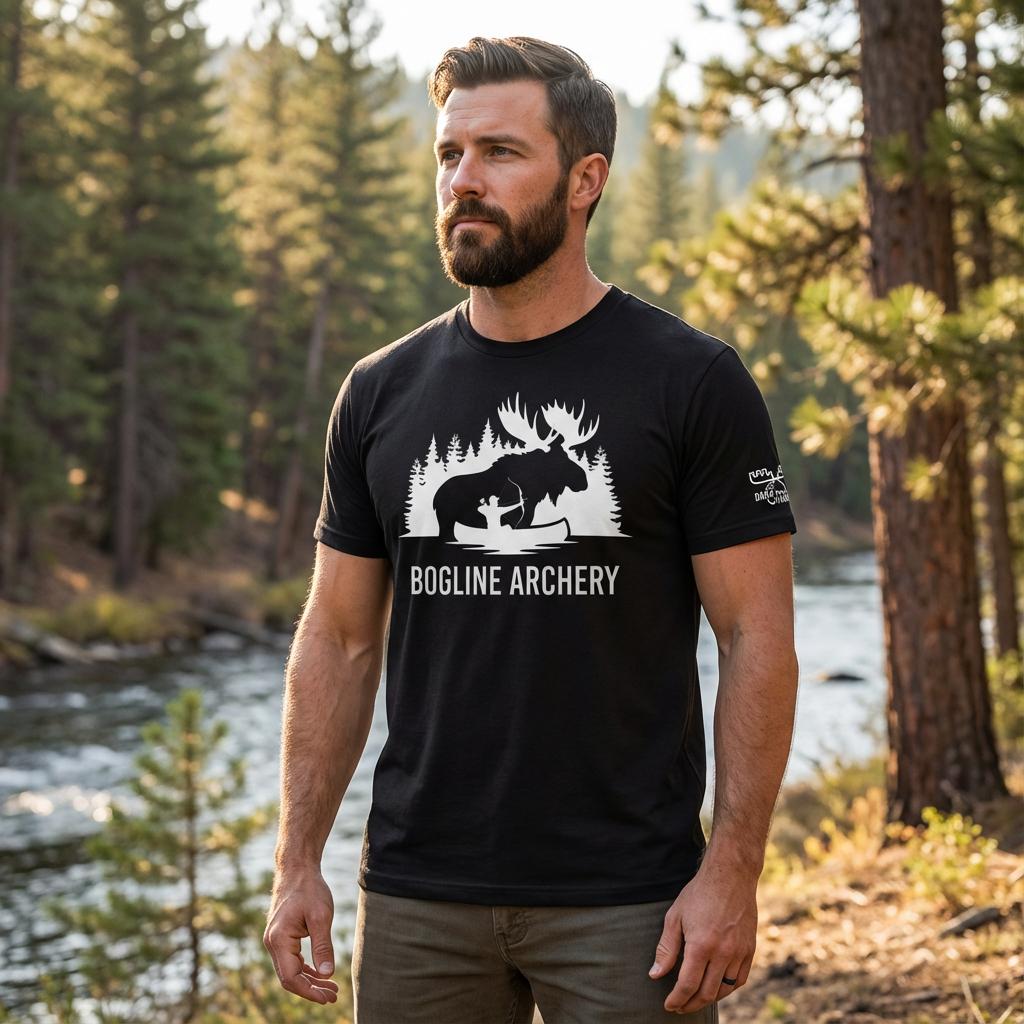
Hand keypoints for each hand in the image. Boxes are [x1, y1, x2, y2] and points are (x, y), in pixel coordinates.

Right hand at [264, 864, 339, 1003]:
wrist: (297, 868)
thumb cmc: (309, 889)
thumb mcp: (321, 917)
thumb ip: (323, 947)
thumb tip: (327, 974)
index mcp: (279, 940)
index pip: (291, 978)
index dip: (309, 991)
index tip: (327, 998)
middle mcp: (273, 943)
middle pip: (290, 978)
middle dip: (311, 989)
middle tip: (333, 996)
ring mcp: (276, 940)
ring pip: (291, 970)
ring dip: (310, 980)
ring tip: (332, 988)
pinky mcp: (282, 936)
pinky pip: (292, 959)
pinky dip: (306, 968)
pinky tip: (321, 973)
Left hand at [649, 852, 757, 1012]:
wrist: (730, 876)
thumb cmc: (699, 894)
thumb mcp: (675, 917)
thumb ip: (666, 949)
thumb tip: (655, 975)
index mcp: (701, 945)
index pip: (688, 985)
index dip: (677, 1000)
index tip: (669, 1006)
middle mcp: (723, 952)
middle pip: (707, 993)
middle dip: (690, 1004)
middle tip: (680, 1007)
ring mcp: (739, 952)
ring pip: (725, 990)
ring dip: (709, 999)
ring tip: (695, 999)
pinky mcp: (750, 949)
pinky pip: (740, 979)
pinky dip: (728, 989)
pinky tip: (717, 987)